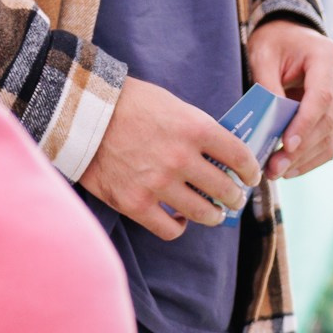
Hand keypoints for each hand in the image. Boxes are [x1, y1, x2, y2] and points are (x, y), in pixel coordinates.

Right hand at [78, 76, 258, 241]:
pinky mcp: (135, 203)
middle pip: (226, 189)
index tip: (251, 176)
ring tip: (213, 214)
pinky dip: (179, 227)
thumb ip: (197, 130)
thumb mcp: (172, 105)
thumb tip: (221, 155)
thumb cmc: (127, 104)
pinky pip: (170, 229)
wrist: (81, 113)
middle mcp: (180, 158)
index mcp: (195, 128)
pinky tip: (179, 220)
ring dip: (214, 215)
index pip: (240, 156)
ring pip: (204, 213)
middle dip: (235, 197)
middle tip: (233, 198)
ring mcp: (158, 183)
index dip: (251, 170)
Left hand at [246, 20, 332, 178]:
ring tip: (278, 172)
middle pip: (327, 121)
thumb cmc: (275, 42)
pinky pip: (330, 141)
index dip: (305, 124)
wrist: (290, 36)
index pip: (321, 97)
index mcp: (326, 56)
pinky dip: (311, 159)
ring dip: (305, 159)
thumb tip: (271, 122)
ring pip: (331, 137)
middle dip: (301, 149)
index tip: (287, 144)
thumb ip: (267, 85)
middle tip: (275, 167)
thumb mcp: (263, 55)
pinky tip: (291, 169)